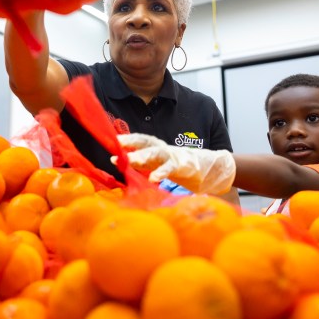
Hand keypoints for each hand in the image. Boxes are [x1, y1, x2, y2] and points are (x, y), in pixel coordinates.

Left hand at [116, 133, 235, 195]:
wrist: (204, 168)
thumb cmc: (174, 166)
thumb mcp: (154, 162)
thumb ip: (138, 161)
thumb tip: (115, 160)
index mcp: (155, 146)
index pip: (139, 139)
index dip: (127, 139)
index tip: (113, 140)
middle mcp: (162, 148)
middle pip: (146, 142)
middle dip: (132, 143)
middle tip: (118, 146)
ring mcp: (172, 156)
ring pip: (156, 153)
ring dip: (143, 156)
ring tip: (131, 161)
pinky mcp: (182, 166)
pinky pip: (169, 168)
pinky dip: (161, 173)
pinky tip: (152, 179)